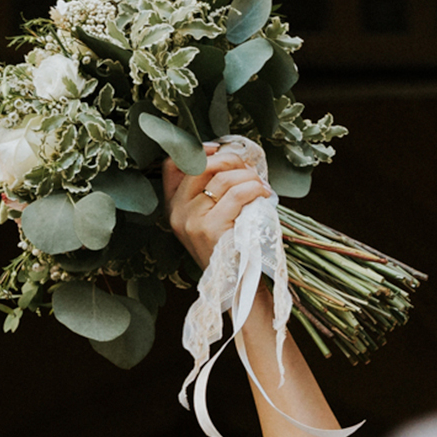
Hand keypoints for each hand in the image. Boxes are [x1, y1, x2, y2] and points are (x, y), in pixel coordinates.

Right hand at [164, 146, 272, 268]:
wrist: (238, 286)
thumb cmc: (230, 249)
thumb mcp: (211, 220)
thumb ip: (210, 194)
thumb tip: (229, 158)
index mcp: (173, 208)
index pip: (172, 165)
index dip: (196, 151)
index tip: (219, 150)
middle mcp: (178, 213)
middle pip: (201, 166)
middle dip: (230, 161)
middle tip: (250, 171)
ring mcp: (192, 221)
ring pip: (223, 179)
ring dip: (248, 176)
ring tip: (261, 185)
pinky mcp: (211, 229)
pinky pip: (237, 195)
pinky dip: (254, 188)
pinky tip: (263, 193)